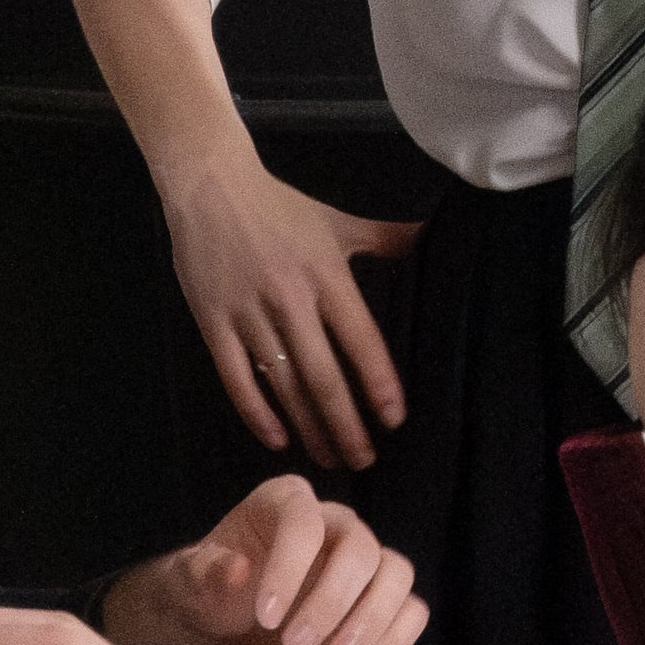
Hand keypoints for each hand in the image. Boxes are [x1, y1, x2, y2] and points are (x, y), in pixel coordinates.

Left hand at [102, 477, 427, 644]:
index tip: (266, 617)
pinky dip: (392, 641)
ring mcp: (362, 559)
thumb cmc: (210, 591)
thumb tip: (236, 569)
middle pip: (361, 549)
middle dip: (332, 604)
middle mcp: (333, 522)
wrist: (229, 620)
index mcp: (287, 502)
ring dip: (372, 624)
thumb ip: (206, 574)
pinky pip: (410, 611)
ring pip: (397, 575)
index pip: (305, 522)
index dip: (291, 568)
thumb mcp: (192, 583)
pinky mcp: (377, 598)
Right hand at [162, 148, 421, 469]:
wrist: (210, 184)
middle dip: (346, 425)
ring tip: (329, 458)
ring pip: (282, 385)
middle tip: (365, 460)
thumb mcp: (338, 220)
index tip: (394, 421)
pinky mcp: (213, 323)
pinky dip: (256, 413)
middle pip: (323, 376)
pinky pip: (236, 378)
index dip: (379, 384)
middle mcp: (290, 299)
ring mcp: (248, 314)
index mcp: (326, 274)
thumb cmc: (279, 205)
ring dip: (308, 427)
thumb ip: (386, 237)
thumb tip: (434, 238)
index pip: (360, 339)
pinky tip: (277, 438)